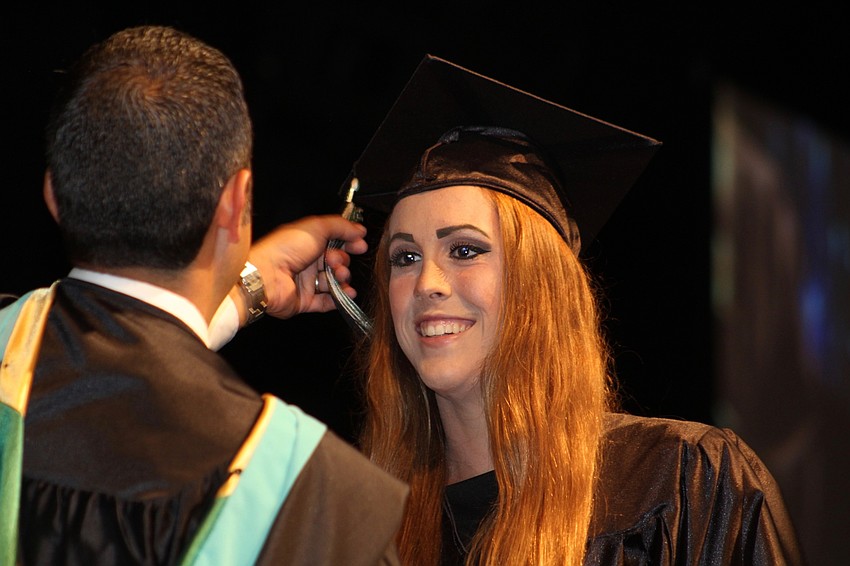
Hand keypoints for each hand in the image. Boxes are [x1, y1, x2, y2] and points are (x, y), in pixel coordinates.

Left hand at [238, 215, 367, 320]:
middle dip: (343, 261)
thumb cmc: (286, 248)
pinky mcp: (305, 301)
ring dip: (342, 279)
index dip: (348, 243)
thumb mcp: (316, 228)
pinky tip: (347, 292)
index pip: (334, 242)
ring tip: (340, 276)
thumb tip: (359, 230)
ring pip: (333, 282)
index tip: (360, 245)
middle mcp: (306, 262)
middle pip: (335, 263)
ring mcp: (305, 282)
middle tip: (336, 261)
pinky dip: (339, 298)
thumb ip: (340, 226)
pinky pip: (327, 301)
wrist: (266, 276)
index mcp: (307, 243)